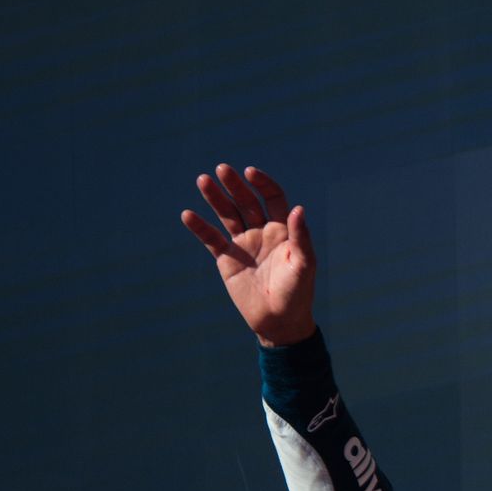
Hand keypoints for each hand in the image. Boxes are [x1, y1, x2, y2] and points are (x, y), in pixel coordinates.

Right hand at [180, 164, 317, 347]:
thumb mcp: (303, 264)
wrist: (279, 321)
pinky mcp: (227, 258)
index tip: (250, 172)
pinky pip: (211, 239)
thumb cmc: (297, 292)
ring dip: (215, 198)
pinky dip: (200, 227)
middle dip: (234, 185)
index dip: (262, 184)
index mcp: (283, 230)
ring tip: (203, 180)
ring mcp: (243, 243)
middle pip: (246, 202)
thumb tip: (299, 208)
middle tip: (221, 169)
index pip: (272, 198)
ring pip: (227, 215)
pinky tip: (188, 215)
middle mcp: (262, 232)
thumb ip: (300, 237)